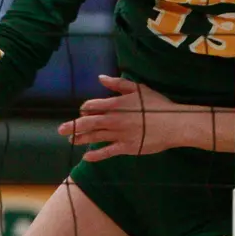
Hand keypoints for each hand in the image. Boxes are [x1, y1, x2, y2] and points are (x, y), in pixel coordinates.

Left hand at [60, 75, 194, 160]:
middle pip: (88, 123)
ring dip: (81, 139)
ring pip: (95, 137)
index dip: (86, 108)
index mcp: (116, 104)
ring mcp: (119, 135)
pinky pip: (107, 152)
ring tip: (71, 141)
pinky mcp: (126, 148)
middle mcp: (114, 120)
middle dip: (72, 126)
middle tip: (60, 130)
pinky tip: (86, 157)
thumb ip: (118, 83)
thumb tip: (100, 78)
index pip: (92, 106)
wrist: (173, 124)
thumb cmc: (157, 105)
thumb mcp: (138, 88)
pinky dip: (95, 155)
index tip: (84, 111)